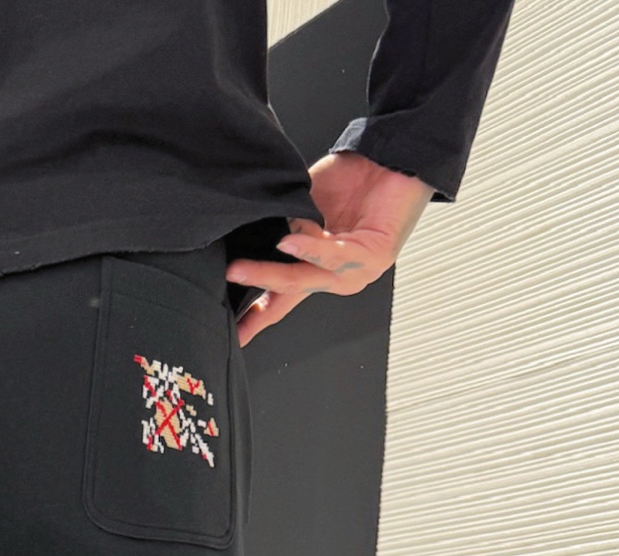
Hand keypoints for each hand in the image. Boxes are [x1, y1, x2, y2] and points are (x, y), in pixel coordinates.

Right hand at [226, 151, 434, 346]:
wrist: (396, 157)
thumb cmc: (356, 180)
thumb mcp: (308, 207)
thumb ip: (287, 228)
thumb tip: (262, 241)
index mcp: (318, 269)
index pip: (282, 300)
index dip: (255, 318)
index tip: (232, 336)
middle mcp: (336, 277)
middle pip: (286, 292)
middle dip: (252, 293)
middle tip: (222, 285)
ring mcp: (355, 271)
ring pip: (304, 278)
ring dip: (269, 273)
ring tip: (240, 269)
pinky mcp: (373, 257)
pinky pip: (332, 255)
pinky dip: (308, 249)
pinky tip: (287, 242)